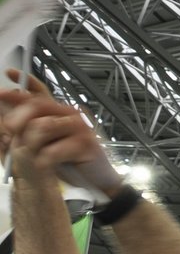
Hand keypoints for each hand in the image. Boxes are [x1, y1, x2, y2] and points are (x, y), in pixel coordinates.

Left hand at [0, 72, 122, 193]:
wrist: (96, 179)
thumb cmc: (70, 161)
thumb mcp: (43, 144)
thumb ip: (25, 130)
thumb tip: (4, 121)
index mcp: (59, 113)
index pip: (41, 92)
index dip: (26, 80)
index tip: (10, 73)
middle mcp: (70, 115)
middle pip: (37, 105)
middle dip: (17, 117)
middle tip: (6, 130)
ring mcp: (80, 128)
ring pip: (44, 126)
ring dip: (30, 143)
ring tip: (27, 155)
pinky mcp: (86, 144)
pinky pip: (55, 149)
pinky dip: (43, 159)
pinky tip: (42, 164)